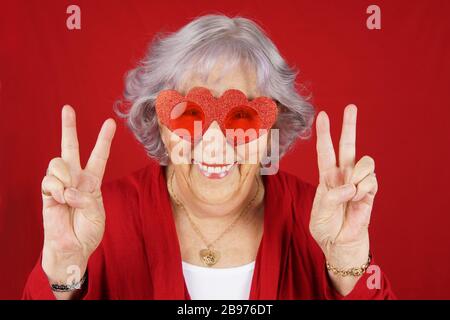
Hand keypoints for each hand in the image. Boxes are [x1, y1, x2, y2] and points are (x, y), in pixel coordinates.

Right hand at [41, 105, 115, 289]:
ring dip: (65, 176)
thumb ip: (85, 198)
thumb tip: (68, 189)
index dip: (103, 140)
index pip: (98, 157)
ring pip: (57, 162)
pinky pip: (49, 180)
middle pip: (70, 148)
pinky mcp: (47, 194)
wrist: (73, 248)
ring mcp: (60, 185)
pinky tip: (61, 199)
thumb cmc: (88, 232)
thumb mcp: (97, 214)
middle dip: (68, 128)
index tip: (110, 122)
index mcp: (92, 182)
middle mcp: (75, 179)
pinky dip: (57, 189)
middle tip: (67, 108)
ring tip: (68, 194)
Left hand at [310, 105, 376, 293]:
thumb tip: (349, 187)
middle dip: (349, 126)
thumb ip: (331, 197)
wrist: (339, 244)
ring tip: (351, 192)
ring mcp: (358, 182)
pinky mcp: (370, 192)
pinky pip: (371, 180)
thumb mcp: (319, 212)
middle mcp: (343, 175)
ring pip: (365, 162)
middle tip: (351, 106)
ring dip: (358, 175)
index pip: (325, 150)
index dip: (324, 133)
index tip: (323, 116)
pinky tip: (358, 198)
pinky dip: (363, 189)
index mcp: (327, 177)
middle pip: (348, 145)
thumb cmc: (325, 227)